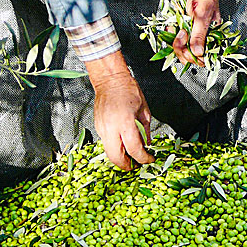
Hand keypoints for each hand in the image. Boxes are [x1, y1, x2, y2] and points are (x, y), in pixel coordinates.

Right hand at [86, 51, 153, 170]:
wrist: (110, 81)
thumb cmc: (128, 91)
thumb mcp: (144, 111)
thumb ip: (145, 131)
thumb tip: (147, 145)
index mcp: (125, 122)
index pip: (134, 149)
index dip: (143, 158)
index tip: (149, 159)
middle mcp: (111, 128)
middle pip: (117, 157)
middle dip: (128, 165)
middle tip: (137, 165)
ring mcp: (102, 128)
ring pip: (109, 153)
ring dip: (120, 159)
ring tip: (131, 158)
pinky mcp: (98, 128)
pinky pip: (106, 144)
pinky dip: (115, 149)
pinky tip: (123, 146)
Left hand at [173, 0, 221, 66]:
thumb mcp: (202, 15)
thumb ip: (199, 35)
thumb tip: (198, 52)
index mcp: (213, 35)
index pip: (204, 55)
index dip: (195, 57)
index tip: (189, 51)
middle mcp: (202, 35)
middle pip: (190, 54)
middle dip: (182, 48)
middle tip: (182, 34)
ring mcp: (191, 31)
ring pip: (180, 47)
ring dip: (175, 41)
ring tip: (179, 28)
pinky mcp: (182, 26)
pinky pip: (173, 36)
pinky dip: (170, 33)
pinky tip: (171, 27)